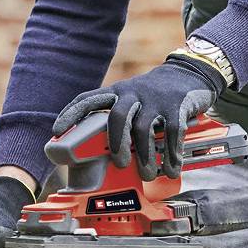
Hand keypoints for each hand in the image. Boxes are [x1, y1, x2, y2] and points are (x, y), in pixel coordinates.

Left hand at [52, 56, 223, 180]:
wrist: (191, 73)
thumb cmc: (156, 94)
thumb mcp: (133, 98)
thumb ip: (120, 118)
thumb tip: (102, 155)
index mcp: (118, 92)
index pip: (89, 99)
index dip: (71, 114)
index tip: (56, 131)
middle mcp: (134, 93)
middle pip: (118, 117)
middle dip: (116, 143)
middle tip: (119, 164)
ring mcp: (156, 99)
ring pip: (144, 129)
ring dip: (144, 156)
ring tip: (147, 174)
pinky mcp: (177, 105)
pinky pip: (172, 132)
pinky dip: (171, 154)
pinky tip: (171, 168)